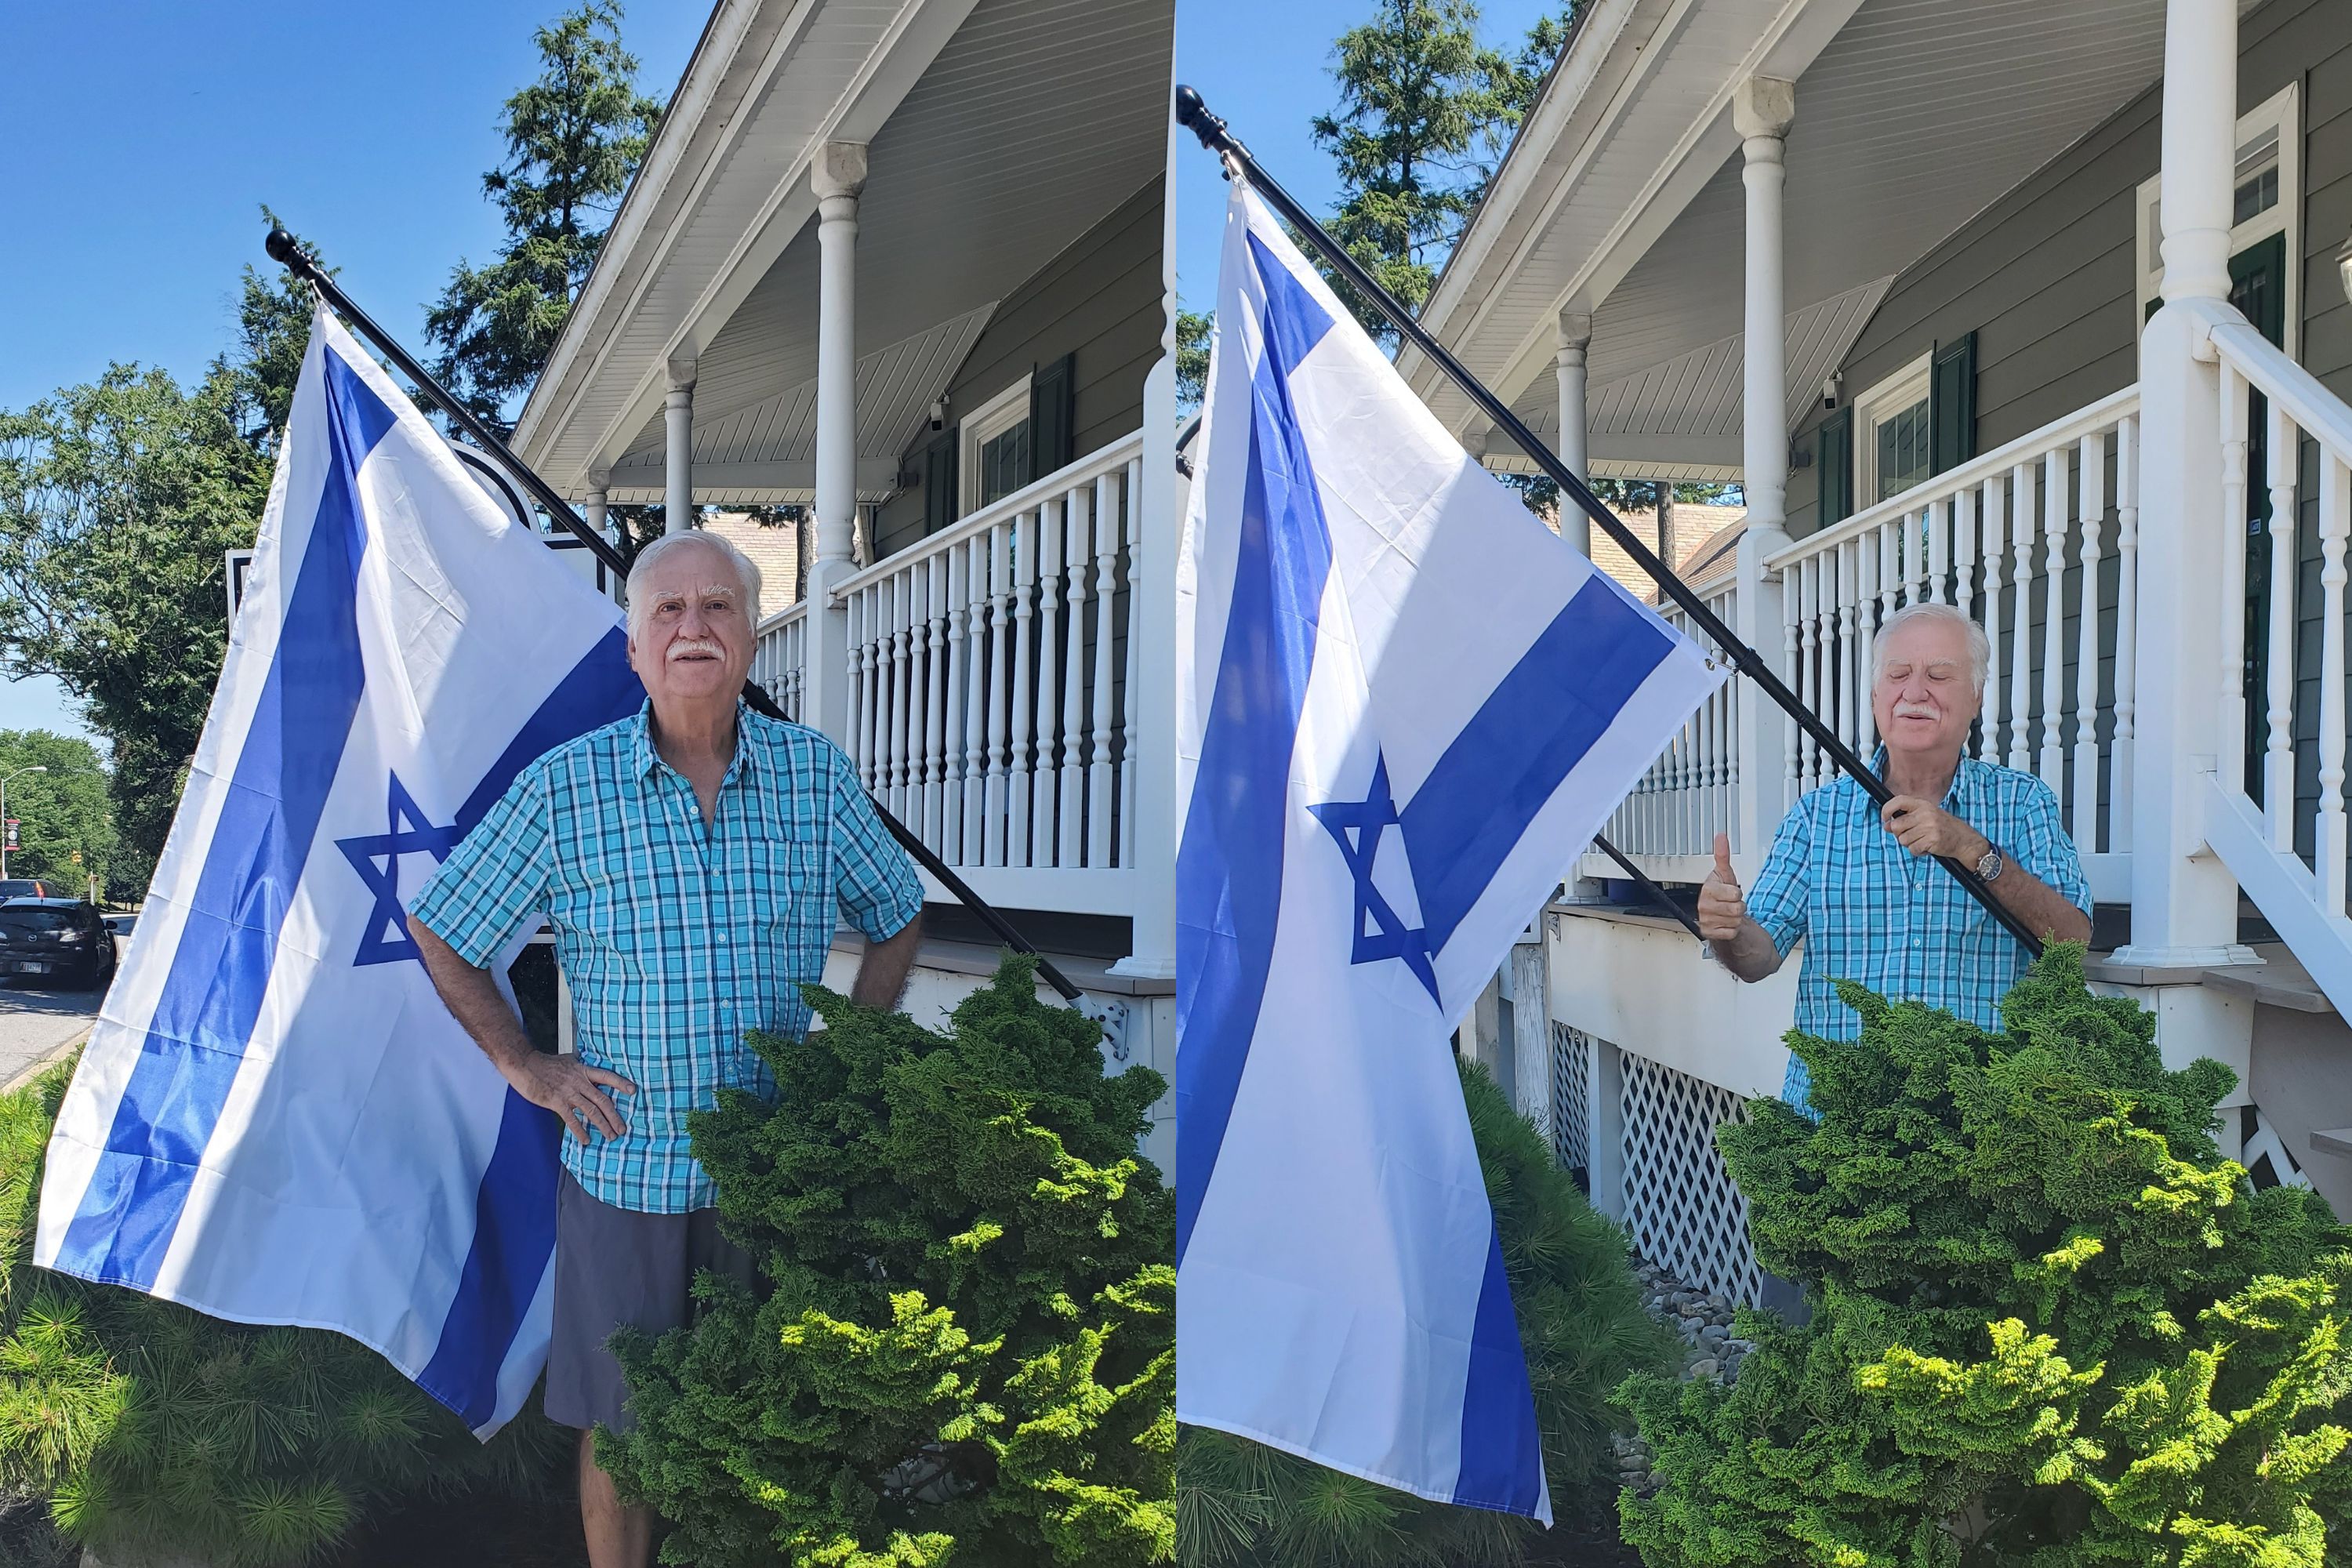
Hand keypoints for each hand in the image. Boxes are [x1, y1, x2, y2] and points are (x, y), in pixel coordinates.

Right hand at [506, 1052, 636, 1143]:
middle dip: (615, 1116)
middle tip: (622, 1129)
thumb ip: (580, 1067)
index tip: (633, 1091)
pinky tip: (586, 1140)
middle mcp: (579, 1081)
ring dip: (603, 1125)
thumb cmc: (545, 1063)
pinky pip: (572, 1119)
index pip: (607, 1076)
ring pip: (591, 1111)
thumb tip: (588, 1070)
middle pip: (603, 1100)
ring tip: (610, 1136)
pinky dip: (580, 1131)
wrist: (525, 1065)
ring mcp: (568, 1092)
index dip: (621, 1083)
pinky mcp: (556, 1102)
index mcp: (583, 1070)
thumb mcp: (568, 1060)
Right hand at [1697, 833, 1746, 941]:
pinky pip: (1731, 932)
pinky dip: (1731, 929)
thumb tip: (1721, 836)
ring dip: (1735, 918)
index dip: (1737, 893)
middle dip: (1738, 907)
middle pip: (1737, 909)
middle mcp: (1703, 905)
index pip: (1735, 893)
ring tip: (1727, 913)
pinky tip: (1724, 923)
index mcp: (1707, 889)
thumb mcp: (1725, 873)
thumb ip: (1723, 855)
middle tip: (1730, 903)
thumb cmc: (1722, 892)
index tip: (1730, 891)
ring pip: (1735, 921)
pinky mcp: (1708, 933)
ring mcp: (1705, 920)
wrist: (1717, 913)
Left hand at [1879, 796, 1988, 860]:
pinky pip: (1912, 849)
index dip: (1886, 810)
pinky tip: (1927, 847)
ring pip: (1902, 840)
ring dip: (1910, 844)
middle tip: (1912, 835)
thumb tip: (1887, 826)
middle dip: (1899, 834)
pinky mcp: (1932, 840)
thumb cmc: (1943, 827)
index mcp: (1922, 804)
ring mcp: (1929, 827)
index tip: (1885, 819)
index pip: (1898, 801)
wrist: (1964, 839)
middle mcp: (1925, 814)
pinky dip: (1917, 851)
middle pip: (1896, 825)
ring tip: (1923, 841)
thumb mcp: (1926, 816)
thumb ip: (1906, 818)